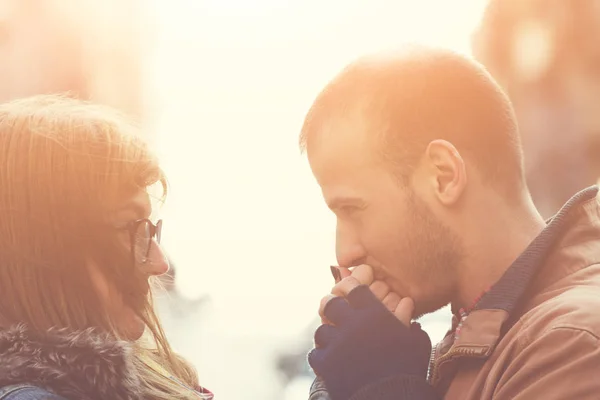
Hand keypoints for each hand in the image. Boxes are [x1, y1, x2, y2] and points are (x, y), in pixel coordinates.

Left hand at [309, 265, 431, 399]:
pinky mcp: (326, 363)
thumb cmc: (409, 370)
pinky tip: (329, 360)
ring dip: (327, 335)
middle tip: (332, 310)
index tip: (347, 290)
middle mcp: (352, 324)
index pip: (354, 289)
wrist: (391, 397)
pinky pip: (316, 353)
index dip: (349, 287)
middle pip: (330, 304)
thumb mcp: (415, 343)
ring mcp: (337, 343)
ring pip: (321, 330)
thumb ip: (408, 320)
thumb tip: (407, 303)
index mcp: (374, 314)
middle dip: (331, 306)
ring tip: (333, 341)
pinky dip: (321, 356)